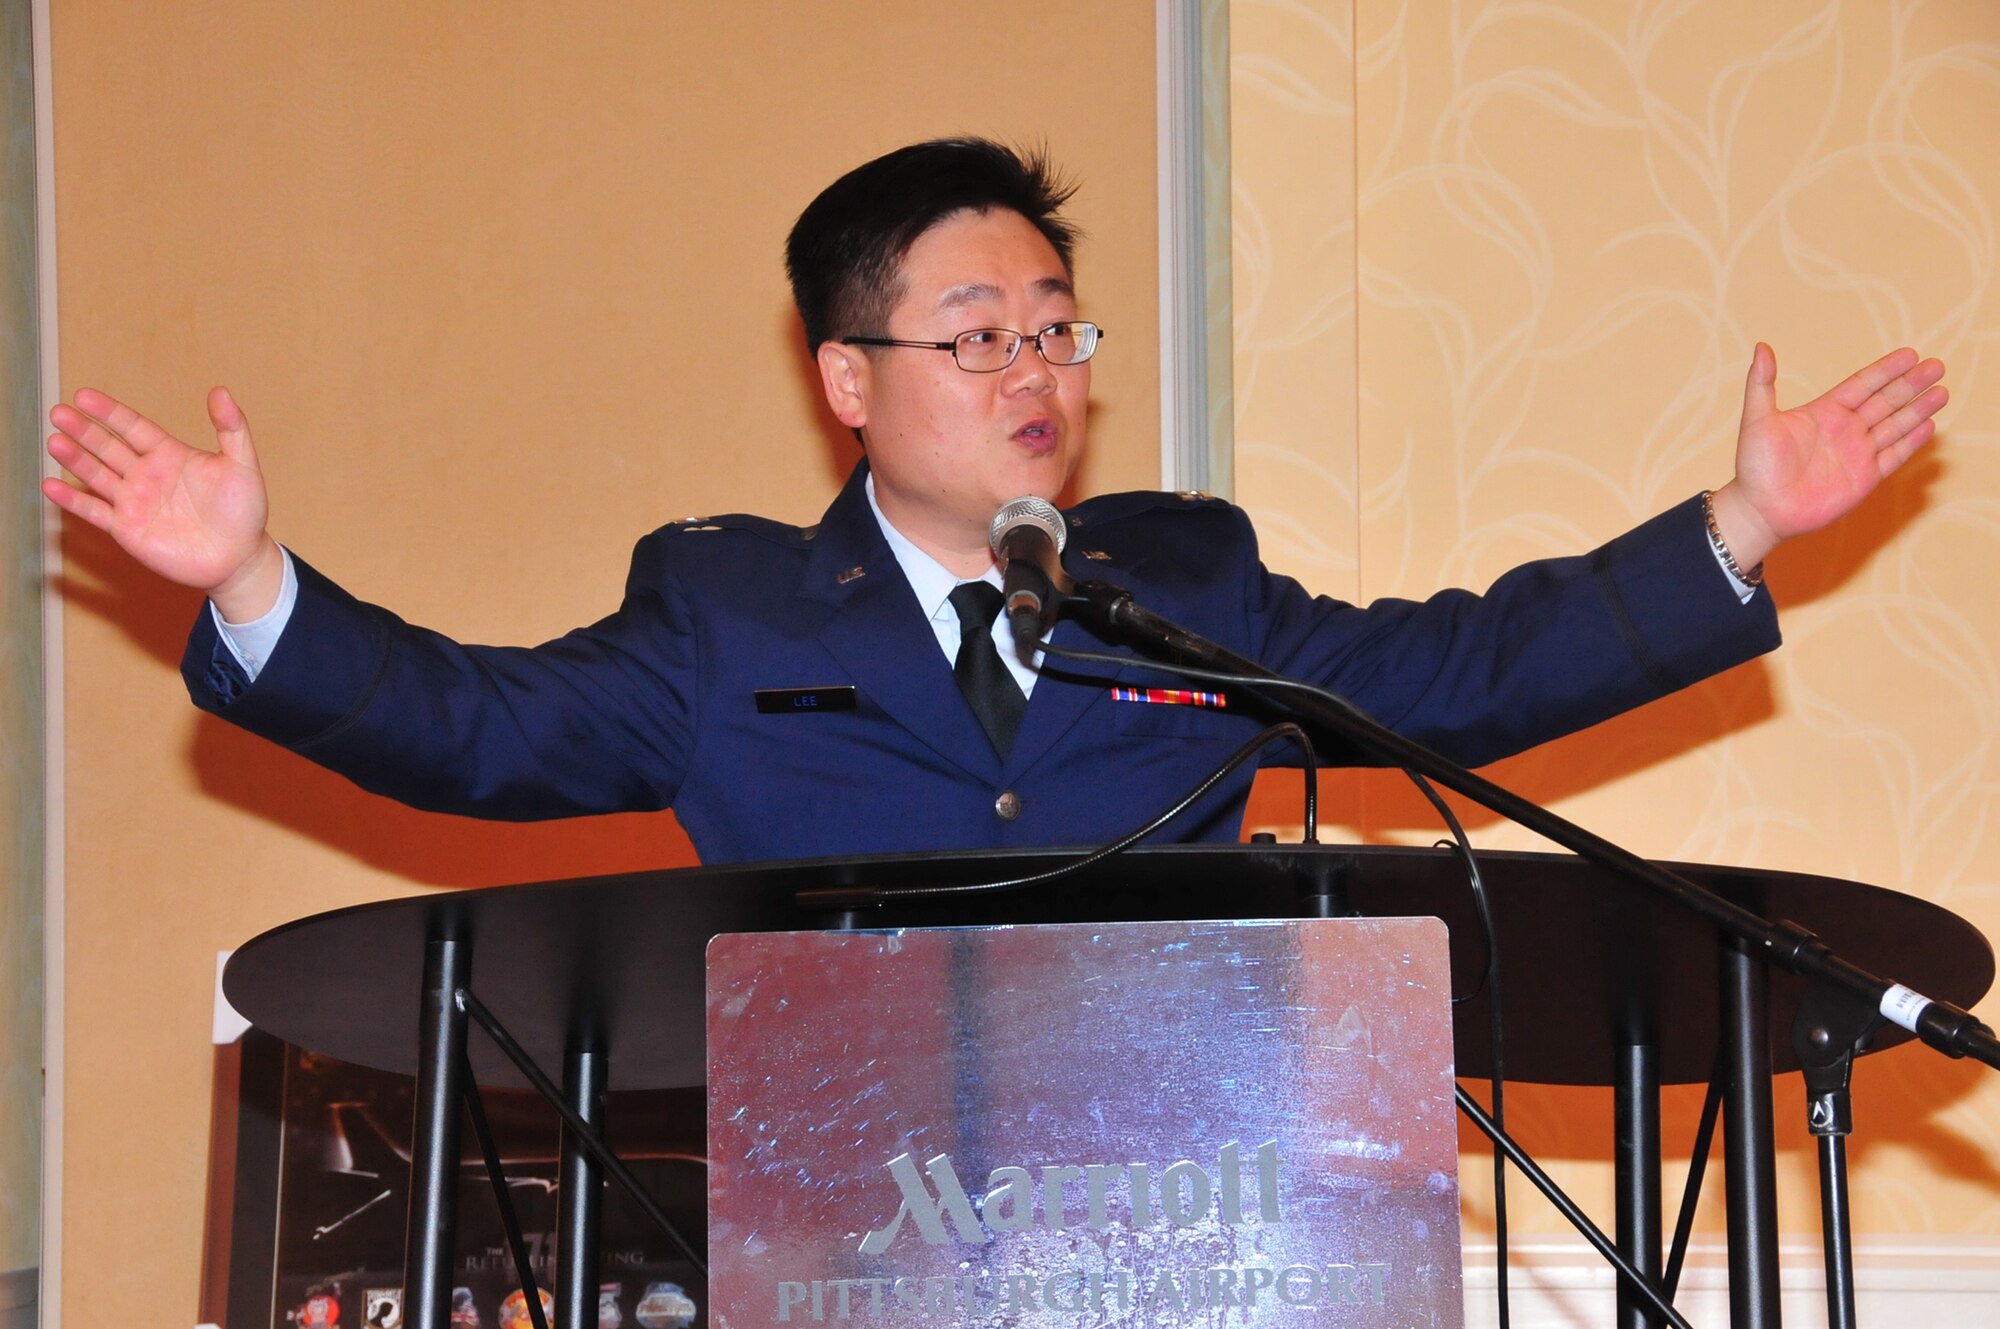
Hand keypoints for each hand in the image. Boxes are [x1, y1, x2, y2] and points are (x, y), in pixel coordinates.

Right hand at [43, 386, 284, 620]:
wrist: (239, 558)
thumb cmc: (244, 512)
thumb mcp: (243, 465)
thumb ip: (232, 429)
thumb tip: (220, 391)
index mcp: (169, 455)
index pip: (133, 427)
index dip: (109, 412)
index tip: (84, 396)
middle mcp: (146, 475)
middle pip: (108, 447)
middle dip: (83, 431)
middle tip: (59, 413)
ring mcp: (134, 502)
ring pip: (97, 475)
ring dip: (75, 460)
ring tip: (54, 442)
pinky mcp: (128, 529)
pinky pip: (95, 512)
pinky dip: (73, 500)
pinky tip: (51, 486)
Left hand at [1711, 343, 1946, 570]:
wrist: (1761, 511)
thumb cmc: (1754, 466)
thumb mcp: (1757, 420)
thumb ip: (1761, 384)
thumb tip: (1762, 347)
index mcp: (1823, 412)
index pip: (1862, 385)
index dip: (1886, 370)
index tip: (1910, 354)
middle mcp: (1844, 430)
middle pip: (1885, 401)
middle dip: (1911, 385)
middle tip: (1936, 366)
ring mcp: (1857, 454)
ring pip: (1895, 426)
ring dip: (1918, 409)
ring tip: (1942, 392)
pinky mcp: (1864, 478)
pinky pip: (1893, 456)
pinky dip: (1911, 442)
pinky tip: (1929, 426)